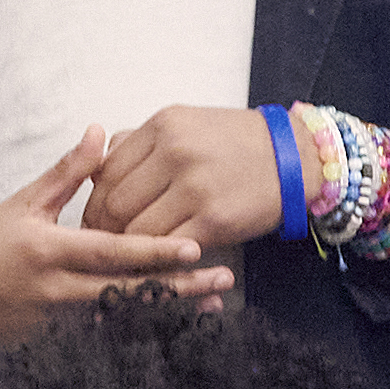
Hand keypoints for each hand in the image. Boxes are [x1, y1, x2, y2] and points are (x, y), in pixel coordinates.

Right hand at [0, 130, 233, 351]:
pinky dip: (144, 332)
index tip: (194, 247)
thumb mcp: (23, 203)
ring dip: (170, 315)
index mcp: (48, 250)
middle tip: (223, 279)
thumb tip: (98, 131)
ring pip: (124, 322)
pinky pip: (108, 339)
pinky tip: (177, 326)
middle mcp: (56, 292)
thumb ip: (67, 172)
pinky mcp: (57, 344)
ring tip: (212, 306)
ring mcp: (58, 324)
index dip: (154, 251)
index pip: (111, 252)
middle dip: (178, 288)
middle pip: (128, 292)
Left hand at [80, 104, 288, 251]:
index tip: (93, 219)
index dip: (93, 201)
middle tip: (104, 245)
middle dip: (103, 231)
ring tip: (129, 258)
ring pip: (135, 231)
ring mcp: (195, 187)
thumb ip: (139, 143)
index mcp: (163, 126)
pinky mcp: (214, 220)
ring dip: (128, 250)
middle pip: (114, 203)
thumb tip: (95, 167)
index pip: (106, 170)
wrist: (296, 158)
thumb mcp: (185, 124)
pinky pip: (168, 249)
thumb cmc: (237, 144)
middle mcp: (175, 152)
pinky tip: (158, 264)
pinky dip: (158, 261)